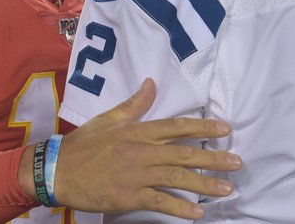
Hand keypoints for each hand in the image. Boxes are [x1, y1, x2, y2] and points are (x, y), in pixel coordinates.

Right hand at [20, 78, 240, 218]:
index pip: (177, 127)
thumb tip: (151, 83)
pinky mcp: (129, 196)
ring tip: (226, 188)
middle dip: (213, 158)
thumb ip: (134, 104)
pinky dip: (180, 207)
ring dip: (204, 184)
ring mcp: (136, 174)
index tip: (226, 129)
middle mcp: (141, 150)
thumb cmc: (83, 144)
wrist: (57, 170)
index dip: (203, 127)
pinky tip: (197, 212)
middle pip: (184, 153)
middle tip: (237, 162)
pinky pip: (160, 201)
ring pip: (177, 177)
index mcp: (138, 131)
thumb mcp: (109, 119)